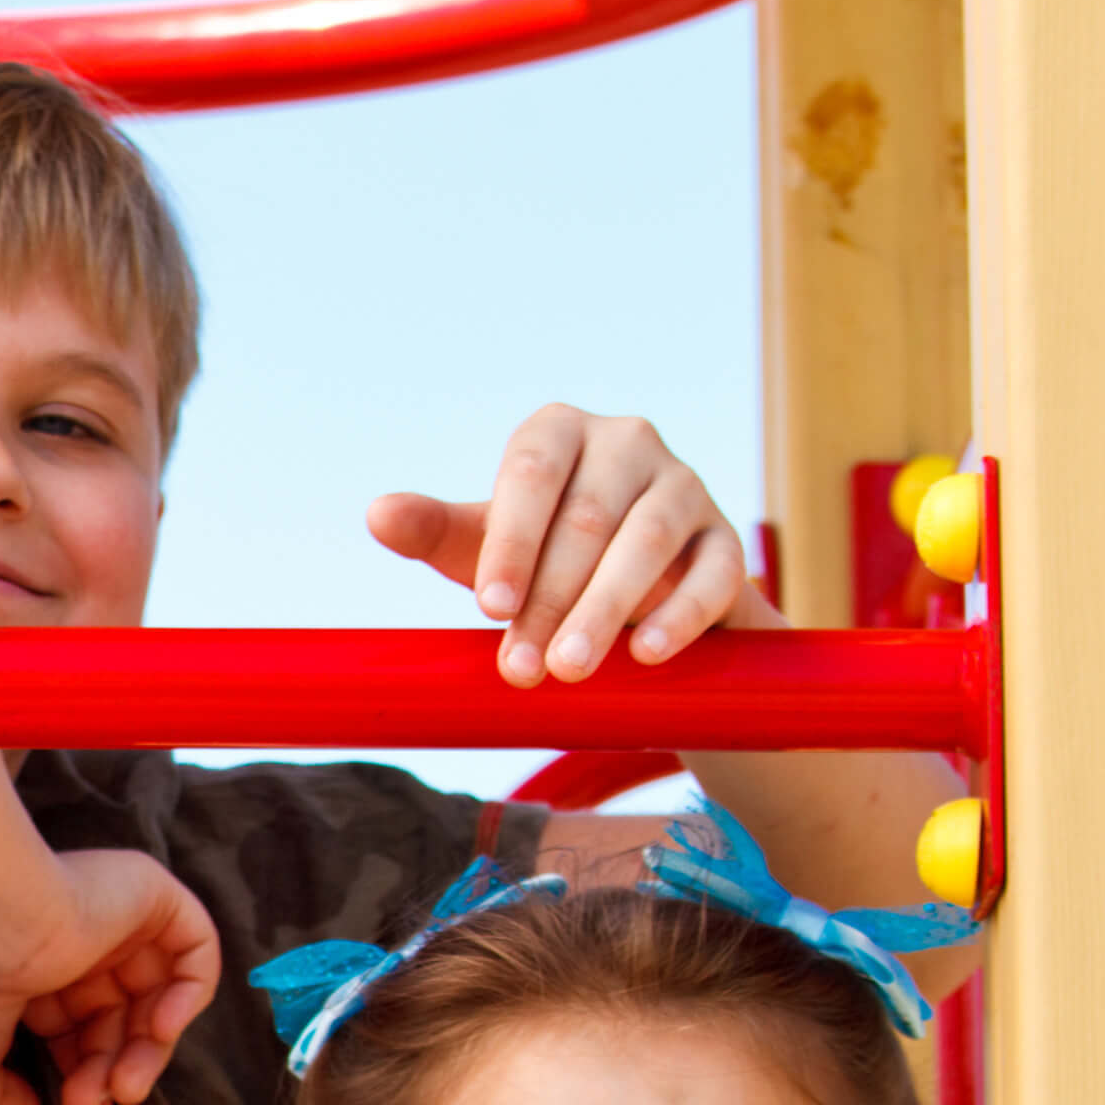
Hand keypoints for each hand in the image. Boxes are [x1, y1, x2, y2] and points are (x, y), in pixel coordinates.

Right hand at [0, 851, 218, 1104]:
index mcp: (35, 973)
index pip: (80, 1031)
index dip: (87, 1076)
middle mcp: (77, 944)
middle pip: (119, 1021)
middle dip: (111, 1071)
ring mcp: (116, 919)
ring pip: (156, 995)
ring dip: (149, 1050)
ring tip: (126, 1087)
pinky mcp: (150, 895)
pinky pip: (194, 949)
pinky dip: (191, 995)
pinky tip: (160, 1030)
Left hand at [368, 405, 753, 685]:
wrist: (626, 599)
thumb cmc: (538, 560)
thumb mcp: (480, 546)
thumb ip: (431, 530)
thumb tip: (377, 514)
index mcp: (560, 433)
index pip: (532, 473)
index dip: (511, 541)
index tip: (487, 609)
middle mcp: (628, 443)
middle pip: (588, 518)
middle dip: (550, 599)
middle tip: (520, 670)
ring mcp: (686, 486)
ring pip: (649, 541)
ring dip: (606, 609)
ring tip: (570, 668)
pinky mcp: (726, 539)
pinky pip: (715, 570)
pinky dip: (681, 614)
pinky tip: (646, 654)